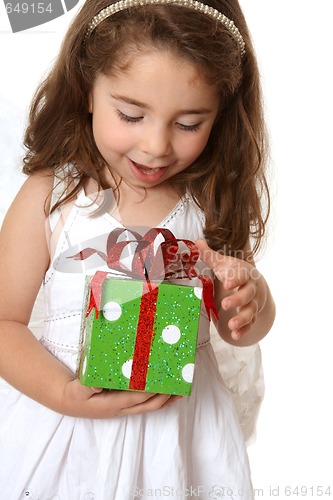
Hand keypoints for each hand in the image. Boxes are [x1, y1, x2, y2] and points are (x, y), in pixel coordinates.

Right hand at [61, 378, 181, 417]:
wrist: (68, 402)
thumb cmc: (74, 395)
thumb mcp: (76, 390)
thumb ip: (86, 387)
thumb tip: (97, 385)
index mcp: (111, 404)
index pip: (135, 398)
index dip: (149, 393)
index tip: (162, 384)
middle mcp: (120, 408)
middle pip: (147, 405)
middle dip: (163, 397)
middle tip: (178, 387)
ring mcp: (123, 407)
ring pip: (148, 406)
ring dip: (164, 400)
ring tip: (179, 391)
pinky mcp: (123, 403)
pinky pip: (144, 403)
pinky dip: (156, 398)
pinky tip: (165, 392)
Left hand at [195, 238, 265, 341]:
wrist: (255, 283)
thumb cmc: (234, 272)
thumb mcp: (223, 263)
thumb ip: (209, 255)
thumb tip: (195, 242)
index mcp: (244, 274)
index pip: (241, 275)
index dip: (235, 278)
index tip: (227, 282)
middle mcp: (251, 289)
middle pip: (247, 294)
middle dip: (238, 300)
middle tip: (225, 304)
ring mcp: (252, 303)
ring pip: (250, 311)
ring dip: (242, 318)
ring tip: (231, 324)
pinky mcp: (251, 316)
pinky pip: (250, 324)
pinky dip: (243, 330)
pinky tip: (234, 335)